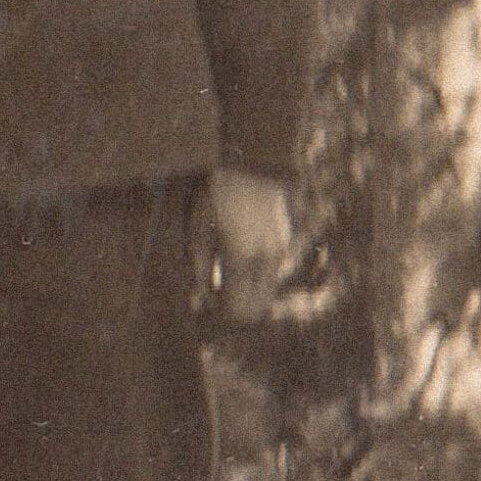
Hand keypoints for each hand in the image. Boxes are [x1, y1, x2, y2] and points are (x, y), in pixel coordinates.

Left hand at [194, 166, 292, 323]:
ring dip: (245, 299)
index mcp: (241, 261)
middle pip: (254, 311)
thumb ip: (200, 269)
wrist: (251, 163)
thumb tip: (200, 299)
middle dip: (232, 314)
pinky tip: (234, 267)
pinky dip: (254, 284)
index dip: (217, 318)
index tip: (201, 311)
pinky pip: (270, 277)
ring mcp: (278, 253)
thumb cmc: (216, 194)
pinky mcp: (283, 243)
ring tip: (221, 284)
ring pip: (265, 296)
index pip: (234, 311)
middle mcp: (264, 262)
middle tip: (210, 303)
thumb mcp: (198, 230)